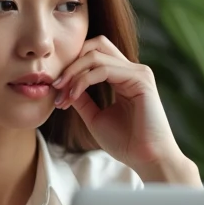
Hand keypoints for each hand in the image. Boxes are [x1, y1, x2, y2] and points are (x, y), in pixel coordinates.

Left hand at [54, 36, 200, 185]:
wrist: (147, 159)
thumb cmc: (126, 143)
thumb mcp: (95, 117)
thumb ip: (82, 99)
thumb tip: (64, 85)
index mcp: (124, 77)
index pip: (95, 54)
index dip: (72, 67)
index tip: (56, 90)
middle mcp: (132, 70)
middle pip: (96, 45)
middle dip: (71, 62)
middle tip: (56, 85)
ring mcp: (138, 72)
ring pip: (96, 55)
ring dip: (73, 74)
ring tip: (62, 94)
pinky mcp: (140, 79)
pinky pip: (103, 69)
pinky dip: (83, 80)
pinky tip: (73, 96)